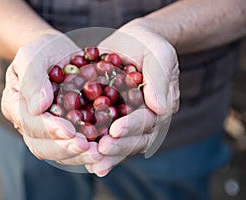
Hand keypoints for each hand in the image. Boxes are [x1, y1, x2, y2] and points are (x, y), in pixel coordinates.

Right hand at [1, 33, 102, 164]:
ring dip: (78, 156)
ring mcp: (44, 130)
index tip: (71, 131)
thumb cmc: (42, 50)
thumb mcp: (33, 55)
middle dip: (66, 149)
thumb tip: (39, 108)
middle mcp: (27, 123)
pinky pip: (71, 147)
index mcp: (15, 105)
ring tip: (99, 154)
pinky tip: (103, 151)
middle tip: (90, 149)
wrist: (56, 53)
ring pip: (56, 152)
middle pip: (41, 145)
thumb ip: (32, 78)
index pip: (30, 123)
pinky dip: (86, 152)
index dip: (50, 130)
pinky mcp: (62, 131)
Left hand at [85, 18, 179, 175]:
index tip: (115, 130)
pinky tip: (85, 161)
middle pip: (135, 140)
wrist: (132, 42)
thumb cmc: (148, 46)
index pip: (148, 122)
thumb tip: (160, 109)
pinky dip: (96, 149)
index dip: (132, 127)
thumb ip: (159, 79)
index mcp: (159, 106)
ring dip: (107, 155)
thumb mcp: (158, 55)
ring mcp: (128, 121)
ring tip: (92, 162)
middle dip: (118, 146)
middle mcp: (145, 119)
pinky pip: (105, 136)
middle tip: (100, 150)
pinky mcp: (112, 118)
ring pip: (121, 143)